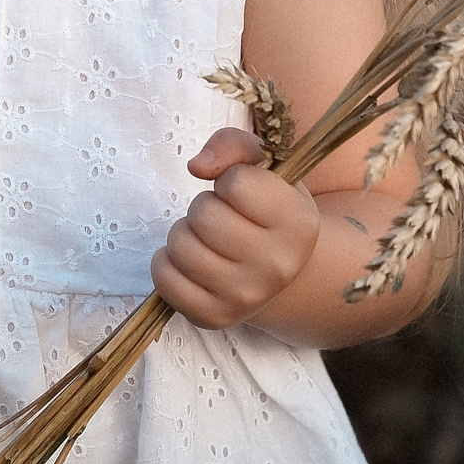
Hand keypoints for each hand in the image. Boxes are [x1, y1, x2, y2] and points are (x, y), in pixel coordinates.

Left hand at [150, 128, 319, 329]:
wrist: (276, 269)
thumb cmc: (264, 208)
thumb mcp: (263, 166)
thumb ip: (233, 145)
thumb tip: (198, 166)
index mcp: (298, 223)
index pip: (236, 184)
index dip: (229, 180)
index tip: (239, 193)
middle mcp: (278, 266)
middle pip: (204, 217)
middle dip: (203, 208)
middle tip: (220, 217)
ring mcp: (246, 297)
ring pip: (180, 246)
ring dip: (184, 233)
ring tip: (206, 239)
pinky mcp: (214, 317)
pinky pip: (164, 280)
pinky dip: (166, 263)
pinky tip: (189, 262)